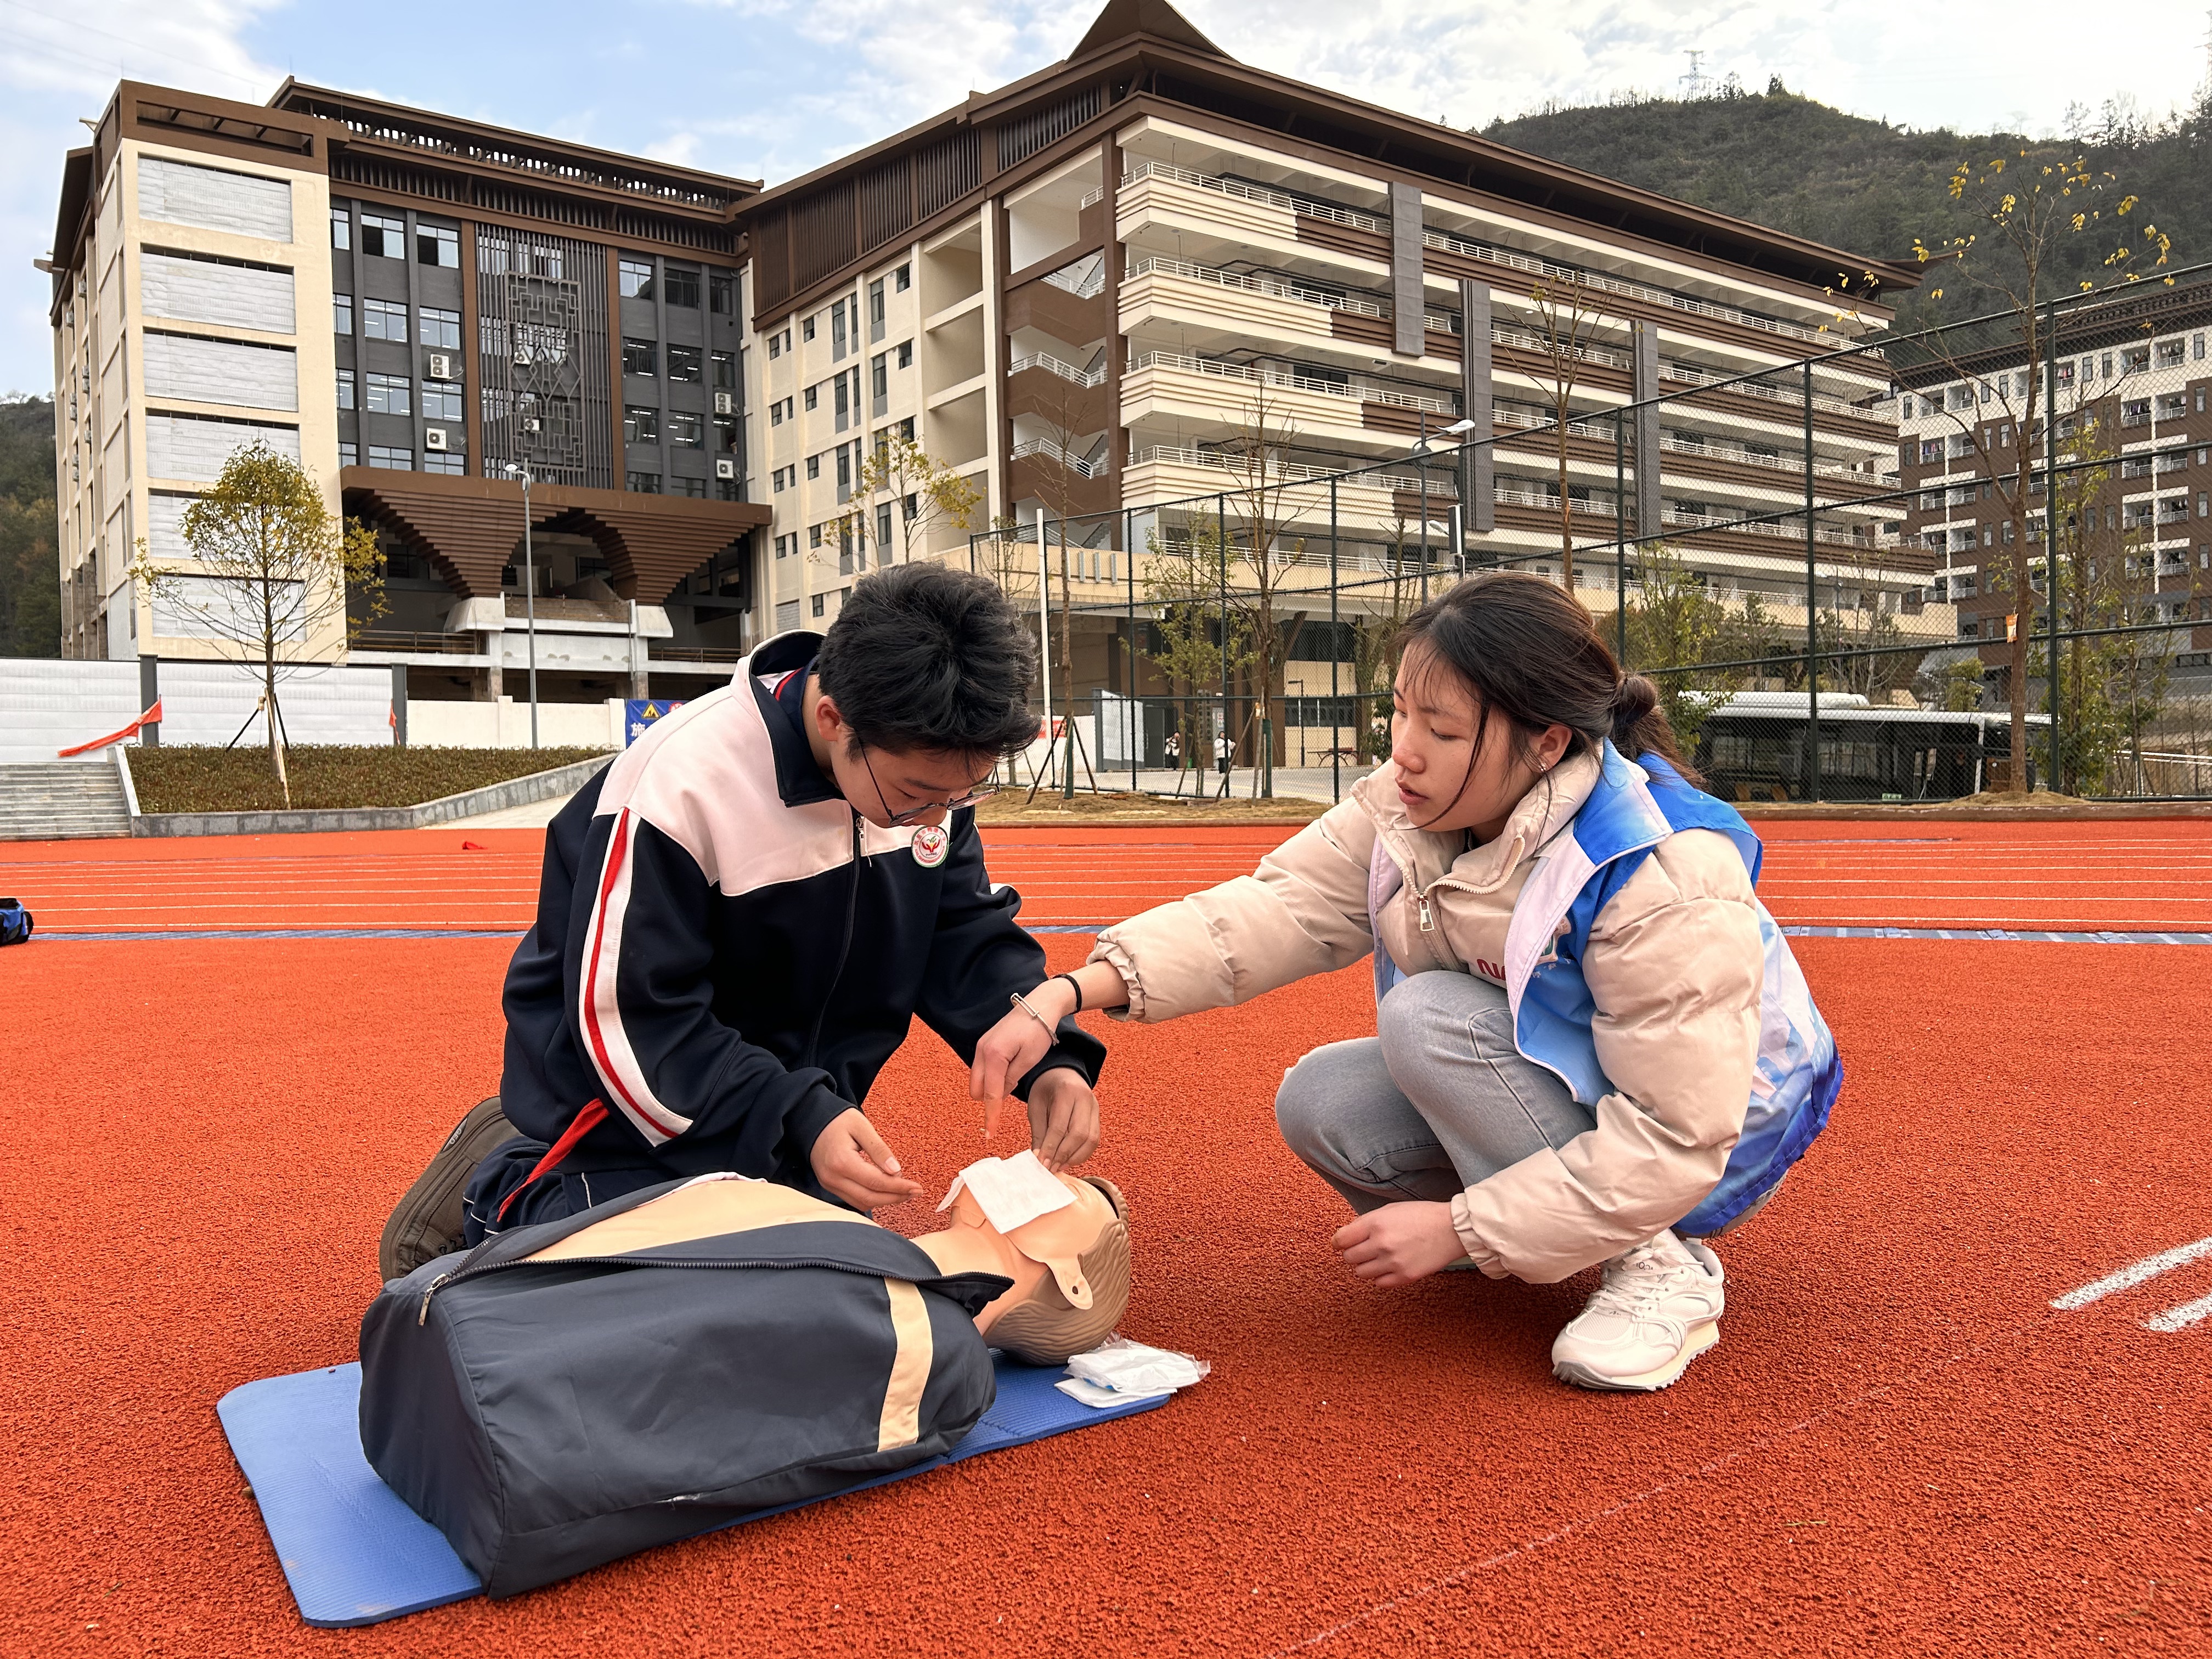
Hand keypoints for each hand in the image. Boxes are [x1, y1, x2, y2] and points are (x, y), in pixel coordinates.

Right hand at [809, 1107, 923, 1210]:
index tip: (917, 1188)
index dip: (899, 1187)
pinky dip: (872, 1198)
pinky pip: (853, 1200)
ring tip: (903, 1192)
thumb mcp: (862, 1126)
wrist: (810, 1119)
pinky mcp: (829, 1186)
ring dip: (884, 1200)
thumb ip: (879, 1149)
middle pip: (869, 1198)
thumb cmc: (838, 1120)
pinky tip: (886, 1191)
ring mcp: (829, 1184)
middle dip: (895, 1197)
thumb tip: (896, 1171)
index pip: (876, 1182)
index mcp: (842, 1161)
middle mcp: (833, 1178)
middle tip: (915, 1192)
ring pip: (861, 1203)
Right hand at [968, 979, 1075, 1130]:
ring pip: (977, 1080)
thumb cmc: (1038, 1031)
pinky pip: (981, 1069)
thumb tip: (998, 1096)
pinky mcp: (984, 1044)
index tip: (989, 1134)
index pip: (990, 1095)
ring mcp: (980, 1047)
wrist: (1038, 1005)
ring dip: (990, 1088)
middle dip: (989, 1100)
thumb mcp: (1029, 1060)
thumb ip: (1011, 1080)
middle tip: (1012, 1094)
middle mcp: (981, 1051)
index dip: (991, 1116)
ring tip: (1015, 1076)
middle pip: (976, 1090)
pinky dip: (991, 1077)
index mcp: (993, 1056)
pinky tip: (1008, 1071)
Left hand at [1024, 1067, 1099, 1172]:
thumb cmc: (1045, 1091)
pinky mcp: (1098, 1117)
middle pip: (1080, 1134)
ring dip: (1075, 1157)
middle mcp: (1086, 1099)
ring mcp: (1095, 1108)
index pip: (1060, 1126)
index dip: (1051, 1148)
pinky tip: (1069, 1160)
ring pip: (1091, 1140)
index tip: (1041, 1163)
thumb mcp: (1035, 1107)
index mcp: (1067, 1091)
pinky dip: (1082, 1154)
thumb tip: (1040, 1159)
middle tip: (1050, 1168)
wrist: (1061, 1075)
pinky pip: (1094, 1140)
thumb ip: (1038, 1133)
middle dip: (1064, 1155)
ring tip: (1059, 1166)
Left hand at [1332, 1203, 1466, 1287]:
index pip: (1341, 1240)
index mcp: (1376, 1223)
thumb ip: (1366, 1223)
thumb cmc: (1421, 1216)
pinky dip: (1380, 1277)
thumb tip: (1345, 1237)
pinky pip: (1379, 1284)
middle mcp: (1382, 1244)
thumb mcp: (1389, 1210)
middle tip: (1363, 1249)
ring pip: (1361, 1273)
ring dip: (1365, 1266)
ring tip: (1378, 1257)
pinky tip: (1389, 1267)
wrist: (1452, 1229)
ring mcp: (1393, 1263)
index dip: (1338, 1242)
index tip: (1341, 1244)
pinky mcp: (1405, 1277)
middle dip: (1353, 1253)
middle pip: (1349, 1258)